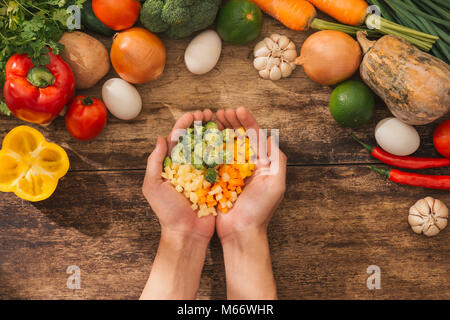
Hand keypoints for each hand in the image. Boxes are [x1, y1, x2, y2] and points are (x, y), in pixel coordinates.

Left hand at [140, 109, 216, 299]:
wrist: (186, 233)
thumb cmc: (167, 212)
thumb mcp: (153, 186)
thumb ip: (154, 162)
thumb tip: (161, 139)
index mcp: (171, 165)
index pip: (178, 138)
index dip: (185, 124)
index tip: (195, 114)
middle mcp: (187, 166)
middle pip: (194, 139)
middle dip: (201, 124)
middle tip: (210, 114)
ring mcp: (202, 173)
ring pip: (208, 148)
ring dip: (214, 133)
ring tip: (221, 121)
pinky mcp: (214, 182)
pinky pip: (220, 163)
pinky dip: (224, 150)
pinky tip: (230, 139)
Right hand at [215, 107, 286, 240]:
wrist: (241, 232)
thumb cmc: (260, 210)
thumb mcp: (276, 185)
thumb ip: (276, 160)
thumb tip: (272, 137)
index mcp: (263, 164)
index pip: (256, 137)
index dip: (247, 121)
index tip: (238, 109)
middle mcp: (248, 165)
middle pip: (240, 138)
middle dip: (232, 123)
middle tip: (220, 112)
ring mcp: (233, 172)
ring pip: (226, 145)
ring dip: (219, 131)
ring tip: (212, 119)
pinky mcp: (219, 179)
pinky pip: (214, 160)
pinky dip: (209, 147)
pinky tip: (203, 137)